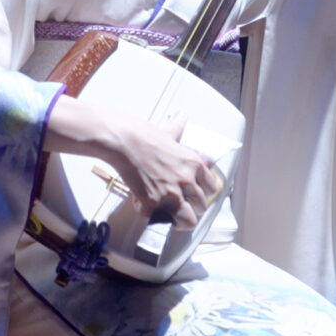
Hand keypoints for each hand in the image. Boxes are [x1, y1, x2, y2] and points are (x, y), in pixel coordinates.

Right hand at [110, 110, 223, 227]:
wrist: (124, 141)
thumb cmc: (144, 134)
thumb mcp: (168, 130)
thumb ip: (178, 126)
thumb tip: (181, 115)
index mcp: (194, 164)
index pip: (211, 188)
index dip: (203, 193)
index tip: (194, 195)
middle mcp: (187, 180)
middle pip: (202, 207)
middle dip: (191, 208)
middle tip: (180, 206)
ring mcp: (171, 194)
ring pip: (188, 220)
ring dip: (178, 220)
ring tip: (169, 217)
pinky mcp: (153, 202)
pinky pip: (156, 219)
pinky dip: (149, 214)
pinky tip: (142, 206)